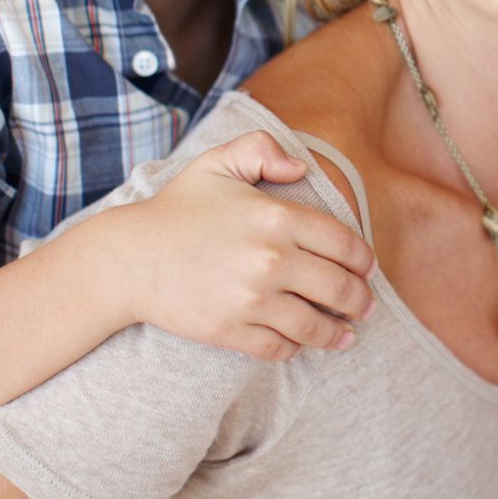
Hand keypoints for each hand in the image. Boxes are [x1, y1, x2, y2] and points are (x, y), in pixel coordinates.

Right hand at [98, 131, 378, 360]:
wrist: (127, 258)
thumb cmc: (177, 208)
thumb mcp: (218, 163)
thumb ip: (262, 150)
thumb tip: (302, 167)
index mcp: (277, 218)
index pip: (344, 244)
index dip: (364, 260)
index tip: (369, 269)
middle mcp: (271, 260)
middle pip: (339, 288)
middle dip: (360, 300)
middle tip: (367, 306)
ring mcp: (251, 300)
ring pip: (314, 325)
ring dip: (337, 333)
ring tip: (347, 335)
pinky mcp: (230, 331)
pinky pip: (278, 347)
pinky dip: (296, 348)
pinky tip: (303, 344)